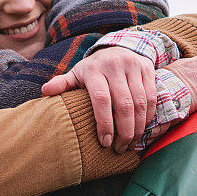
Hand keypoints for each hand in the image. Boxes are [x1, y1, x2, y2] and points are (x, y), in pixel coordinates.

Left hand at [41, 47, 156, 152]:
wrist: (118, 47)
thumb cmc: (94, 69)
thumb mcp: (77, 74)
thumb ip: (62, 83)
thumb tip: (45, 91)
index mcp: (94, 69)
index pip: (101, 99)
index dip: (104, 123)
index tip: (104, 142)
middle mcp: (114, 65)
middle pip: (123, 104)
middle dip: (124, 131)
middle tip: (120, 148)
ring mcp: (133, 66)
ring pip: (140, 102)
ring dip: (138, 127)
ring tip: (131, 143)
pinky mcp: (147, 68)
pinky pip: (152, 96)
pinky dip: (149, 116)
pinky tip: (142, 128)